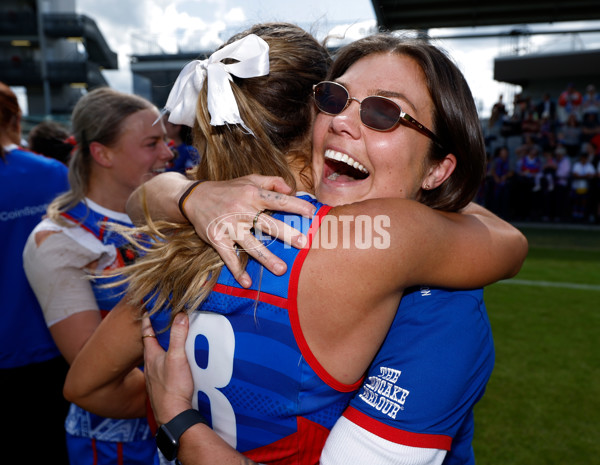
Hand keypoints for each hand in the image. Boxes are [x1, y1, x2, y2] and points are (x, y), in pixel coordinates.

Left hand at [142, 312, 193, 424]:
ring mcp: (155, 378)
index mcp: (151, 356)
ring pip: (155, 359)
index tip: (146, 310)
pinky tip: (172, 366)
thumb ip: (179, 336)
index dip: (147, 321)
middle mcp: (150, 366)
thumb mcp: (178, 357)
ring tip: (168, 343)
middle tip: (159, 324)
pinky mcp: (162, 388)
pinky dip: (165, 363)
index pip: (146, 334)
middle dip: (154, 335)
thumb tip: (180, 315)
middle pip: (150, 346)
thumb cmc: (173, 387)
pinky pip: (161, 370)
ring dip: (160, 350)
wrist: (173, 415)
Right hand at [183, 175, 315, 286]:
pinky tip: (247, 283)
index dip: (296, 206)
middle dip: (286, 233)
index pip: (278, 200)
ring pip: (250, 244)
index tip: (312, 213)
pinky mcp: (217, 239)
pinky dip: (237, 271)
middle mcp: (241, 210)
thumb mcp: (249, 179)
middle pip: (267, 224)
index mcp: (252, 194)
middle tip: (303, 243)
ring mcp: (229, 226)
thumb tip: (291, 190)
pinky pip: (229, 257)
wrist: (194, 198)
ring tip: (281, 269)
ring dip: (266, 258)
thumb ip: (272, 182)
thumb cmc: (228, 190)